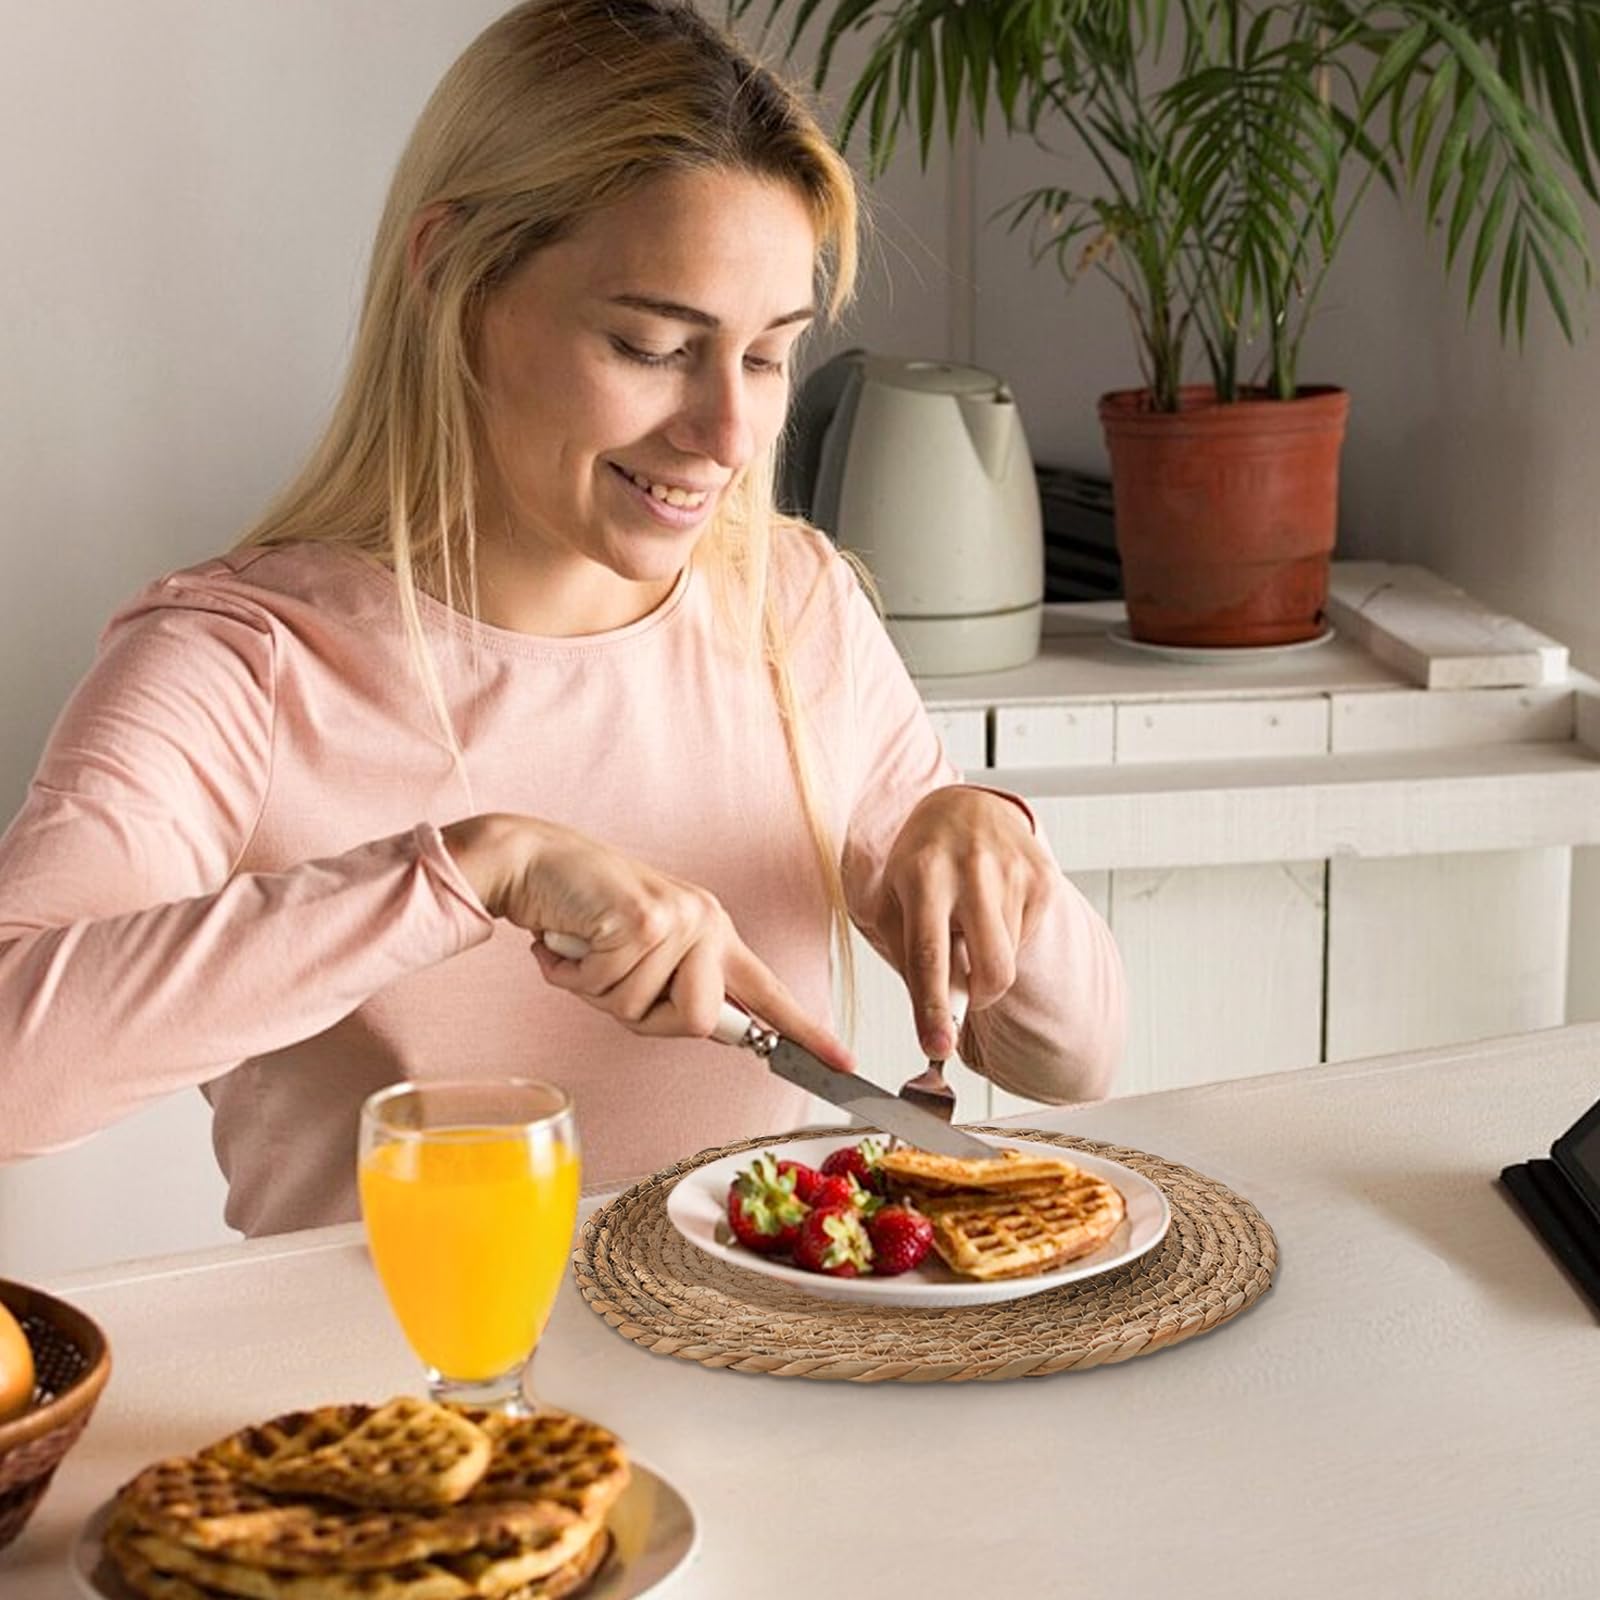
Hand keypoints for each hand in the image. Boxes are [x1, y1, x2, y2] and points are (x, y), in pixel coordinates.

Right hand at [441, 814, 852, 1070]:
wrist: (534, 860)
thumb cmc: (582, 914)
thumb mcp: (641, 953)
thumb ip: (675, 988)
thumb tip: (706, 1025)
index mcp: (713, 933)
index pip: (767, 992)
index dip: (805, 1033)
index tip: (844, 1062)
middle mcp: (706, 921)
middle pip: (697, 1022)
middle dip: (642, 1016)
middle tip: (608, 976)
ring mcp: (679, 918)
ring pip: (638, 1010)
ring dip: (595, 990)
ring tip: (585, 948)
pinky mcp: (643, 919)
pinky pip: (605, 989)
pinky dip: (571, 975)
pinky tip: (569, 938)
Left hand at [876, 787, 1054, 1057]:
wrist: (966, 808)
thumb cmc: (921, 860)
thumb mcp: (892, 899)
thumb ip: (909, 957)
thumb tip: (937, 1018)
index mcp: (922, 875)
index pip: (928, 955)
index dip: (933, 1008)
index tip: (936, 1047)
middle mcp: (970, 870)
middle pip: (989, 969)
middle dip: (978, 999)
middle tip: (964, 992)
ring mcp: (1012, 872)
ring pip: (1008, 960)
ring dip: (987, 960)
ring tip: (969, 924)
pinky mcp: (1043, 878)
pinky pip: (1026, 940)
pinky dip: (1006, 940)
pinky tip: (991, 909)